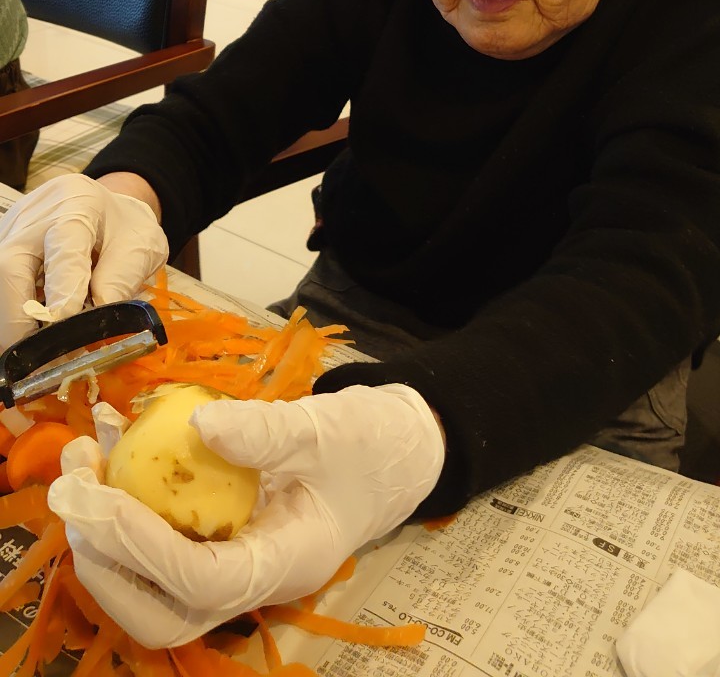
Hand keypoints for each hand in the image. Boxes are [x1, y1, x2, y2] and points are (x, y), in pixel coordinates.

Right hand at [0, 174, 167, 345]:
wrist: (106, 211)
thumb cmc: (124, 229)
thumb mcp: (142, 247)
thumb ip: (122, 279)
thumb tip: (96, 323)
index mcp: (77, 203)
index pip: (64, 246)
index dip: (62, 288)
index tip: (66, 322)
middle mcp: (34, 216)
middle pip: (9, 265)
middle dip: (18, 318)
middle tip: (36, 361)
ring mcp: (10, 232)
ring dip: (13, 322)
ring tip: (34, 359)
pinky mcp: (1, 249)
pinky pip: (2, 287)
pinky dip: (13, 316)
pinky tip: (29, 340)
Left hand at [48, 383, 445, 648]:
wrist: (390, 454)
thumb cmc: (369, 445)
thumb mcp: (327, 428)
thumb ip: (267, 431)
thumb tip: (199, 424)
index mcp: (287, 564)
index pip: (204, 583)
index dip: (144, 548)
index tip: (101, 498)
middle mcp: (252, 581)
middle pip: (161, 612)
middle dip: (105, 561)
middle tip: (74, 492)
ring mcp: (230, 565)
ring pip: (149, 585)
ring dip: (102, 531)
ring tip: (80, 455)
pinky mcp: (214, 540)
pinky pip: (158, 537)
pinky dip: (123, 497)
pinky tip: (109, 439)